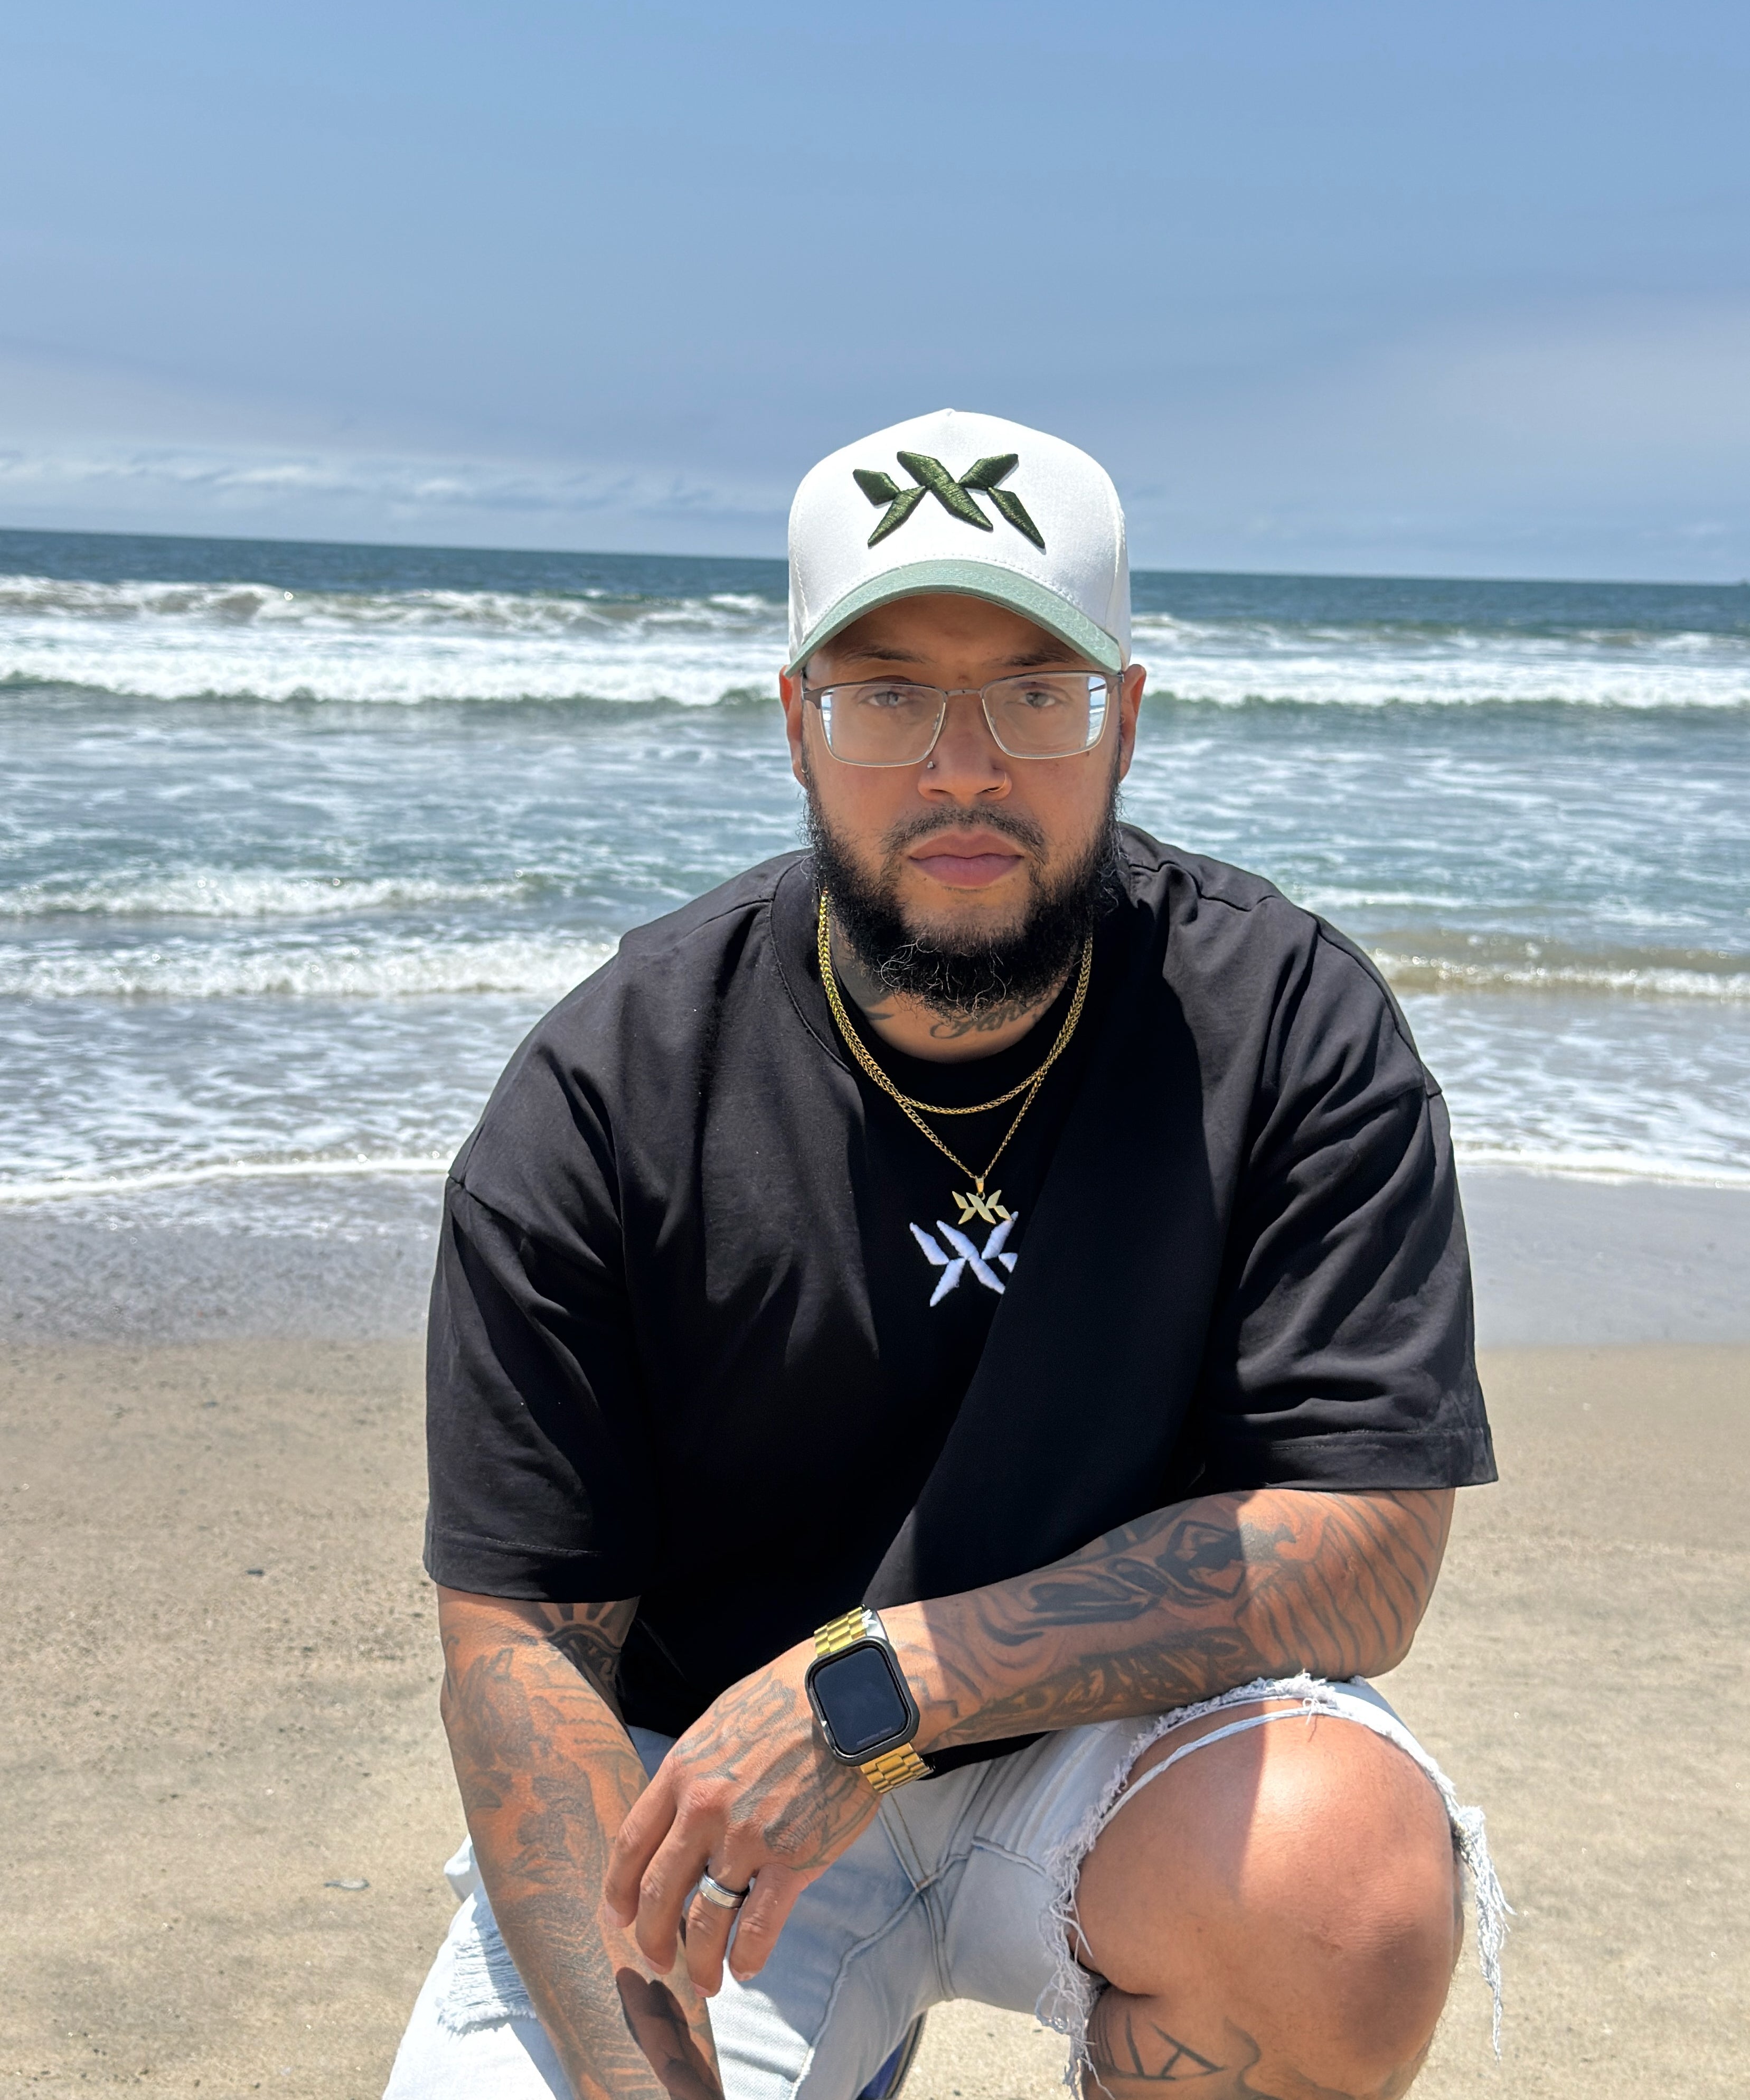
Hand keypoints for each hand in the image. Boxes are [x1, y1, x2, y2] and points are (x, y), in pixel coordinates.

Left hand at [604, 1639, 879, 1995]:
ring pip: (705, 1921)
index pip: (632, 1846)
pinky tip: (743, 1969)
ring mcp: (747, 1840)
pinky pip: (757, 1928)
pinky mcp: (793, 1862)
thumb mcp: (718, 1726)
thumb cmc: (786, 1703)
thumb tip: (676, 1814)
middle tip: (657, 1960)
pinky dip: (746, 1958)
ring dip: (698, 1962)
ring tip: (704, 1981)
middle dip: (652, 1937)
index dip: (619, 1891)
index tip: (617, 1917)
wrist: (849, 1702)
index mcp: (682, 1774)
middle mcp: (704, 1812)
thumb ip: (693, 1773)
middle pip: (659, 1893)